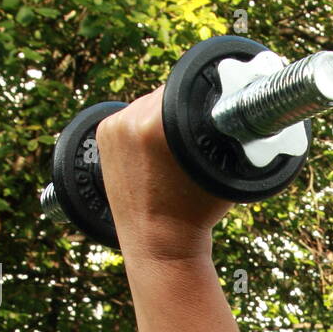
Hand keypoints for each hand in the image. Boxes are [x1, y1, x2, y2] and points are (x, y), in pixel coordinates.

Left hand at [94, 85, 235, 261]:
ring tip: (173, 148)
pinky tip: (154, 150)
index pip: (186, 88)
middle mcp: (128, 120)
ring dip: (162, 117)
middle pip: (165, 94)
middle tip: (193, 137)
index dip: (201, 99)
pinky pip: (131, 117)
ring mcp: (112, 129)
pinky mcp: (104, 136)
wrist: (160, 244)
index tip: (211, 115)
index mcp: (156, 123)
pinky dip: (144, 127)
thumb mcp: (220, 166)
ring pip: (148, 105)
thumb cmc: (196, 212)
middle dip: (181, 109)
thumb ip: (221, 129)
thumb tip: (229, 104)